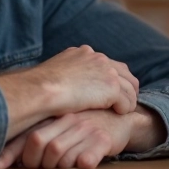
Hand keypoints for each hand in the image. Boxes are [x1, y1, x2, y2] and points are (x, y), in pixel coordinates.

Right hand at [0, 45, 139, 139]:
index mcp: (84, 53)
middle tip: (125, 104)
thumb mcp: (55, 74)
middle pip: (125, 74)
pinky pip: (127, 102)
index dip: (114, 79)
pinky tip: (116, 116)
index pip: (109, 64)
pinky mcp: (111, 86)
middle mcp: (98, 58)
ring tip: (121, 113)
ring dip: (127, 102)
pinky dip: (124, 110)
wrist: (39, 91)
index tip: (113, 92)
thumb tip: (68, 85)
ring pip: (130, 89)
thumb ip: (69, 75)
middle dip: (127, 89)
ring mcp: (107, 71)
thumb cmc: (39, 89)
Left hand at [0, 109, 132, 168]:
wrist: (120, 119)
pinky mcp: (103, 140)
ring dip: (56, 167)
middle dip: (35, 163)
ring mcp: (86, 129)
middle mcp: (67, 120)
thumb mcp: (60, 126)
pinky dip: (80, 163)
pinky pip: (87, 157)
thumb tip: (2, 157)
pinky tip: (80, 165)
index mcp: (54, 117)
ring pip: (60, 153)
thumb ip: (37, 136)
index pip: (26, 134)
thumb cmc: (84, 126)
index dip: (9, 152)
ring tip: (62, 168)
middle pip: (39, 143)